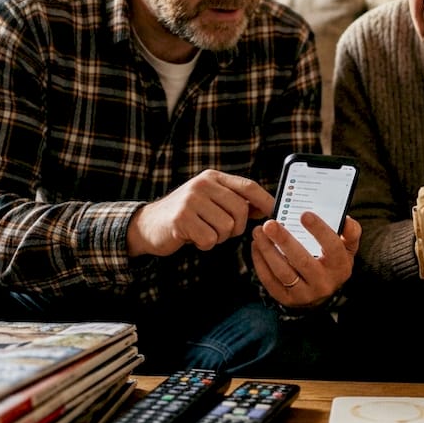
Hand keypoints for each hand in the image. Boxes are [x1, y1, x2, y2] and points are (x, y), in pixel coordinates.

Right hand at [127, 170, 273, 257]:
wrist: (148, 225)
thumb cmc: (186, 215)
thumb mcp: (209, 200)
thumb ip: (234, 201)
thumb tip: (266, 208)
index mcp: (212, 177)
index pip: (247, 186)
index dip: (265, 200)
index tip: (275, 213)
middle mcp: (202, 184)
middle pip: (240, 211)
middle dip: (235, 228)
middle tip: (221, 231)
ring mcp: (191, 200)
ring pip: (226, 227)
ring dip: (218, 237)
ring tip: (203, 231)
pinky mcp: (181, 219)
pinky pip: (209, 239)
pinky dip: (204, 245)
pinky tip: (192, 238)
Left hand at [250, 212, 359, 307]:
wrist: (322, 290)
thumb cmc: (333, 260)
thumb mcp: (347, 247)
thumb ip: (350, 232)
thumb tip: (346, 219)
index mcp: (340, 267)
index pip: (333, 247)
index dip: (319, 230)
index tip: (304, 214)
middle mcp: (324, 283)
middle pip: (303, 261)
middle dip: (284, 241)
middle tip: (270, 224)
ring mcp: (304, 294)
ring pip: (283, 272)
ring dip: (267, 250)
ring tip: (258, 231)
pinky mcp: (286, 299)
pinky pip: (270, 281)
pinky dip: (260, 262)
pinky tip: (256, 245)